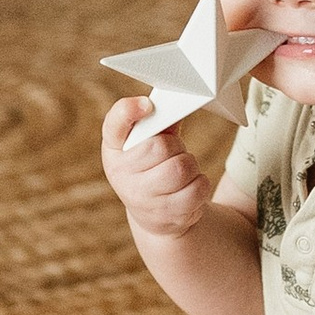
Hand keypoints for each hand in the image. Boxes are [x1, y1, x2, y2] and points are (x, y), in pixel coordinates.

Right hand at [103, 94, 210, 237]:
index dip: (129, 112)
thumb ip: (159, 120)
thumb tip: (181, 99)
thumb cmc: (153, 165)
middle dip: (175, 147)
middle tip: (173, 153)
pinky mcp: (165, 215)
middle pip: (160, 146)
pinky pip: (196, 189)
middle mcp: (120, 173)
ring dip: (190, 165)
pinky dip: (200, 184)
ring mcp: (141, 197)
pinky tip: (188, 186)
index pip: (114, 125)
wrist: (154, 212)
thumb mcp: (149, 141)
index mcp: (114, 148)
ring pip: (181, 168)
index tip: (146, 105)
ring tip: (181, 170)